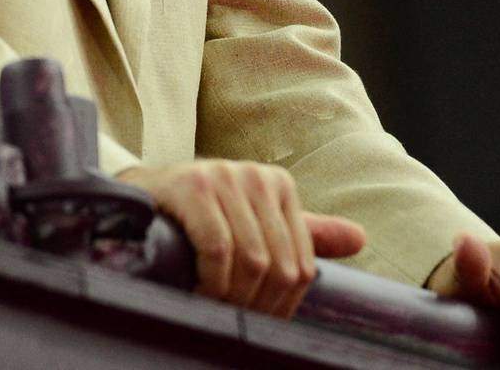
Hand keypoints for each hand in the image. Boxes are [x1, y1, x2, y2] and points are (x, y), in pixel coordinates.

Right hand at [117, 160, 366, 317]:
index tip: (254, 323)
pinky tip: (198, 290)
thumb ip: (305, 233)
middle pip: (276, 266)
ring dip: (230, 298)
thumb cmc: (199, 215)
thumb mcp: (253, 223)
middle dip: (254, 306)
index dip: (279, 306)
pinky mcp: (194, 185)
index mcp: (279, 186)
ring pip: (250, 260)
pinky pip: (218, 247)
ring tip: (212, 308)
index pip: (299, 265)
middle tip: (231, 321)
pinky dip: (211, 280)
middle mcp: (258, 177)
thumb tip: (360, 239)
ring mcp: (225, 177)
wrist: (140, 195)